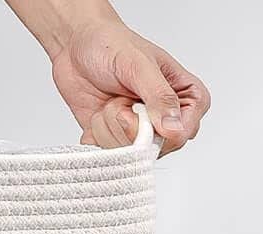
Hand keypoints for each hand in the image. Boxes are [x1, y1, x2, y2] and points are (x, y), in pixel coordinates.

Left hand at [48, 8, 208, 155]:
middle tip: (119, 98)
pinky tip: (97, 115)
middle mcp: (166, 119)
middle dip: (126, 125)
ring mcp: (141, 133)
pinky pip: (108, 158)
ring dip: (108, 128)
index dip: (156, 130)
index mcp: (185, 97)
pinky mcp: (117, 142)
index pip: (183, 134)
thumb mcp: (139, 65)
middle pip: (152, 149)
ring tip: (109, 102)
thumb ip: (159, 96)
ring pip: (127, 156)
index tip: (137, 108)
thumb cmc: (111, 46)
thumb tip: (174, 128)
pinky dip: (96, 137)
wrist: (76, 47)